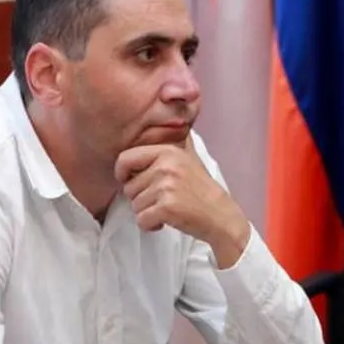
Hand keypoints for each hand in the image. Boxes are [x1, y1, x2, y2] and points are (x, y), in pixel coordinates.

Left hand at [114, 135, 249, 266]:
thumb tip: (172, 118)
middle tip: (162, 199)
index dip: (122, 173)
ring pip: (135, 205)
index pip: (125, 158)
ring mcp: (166, 187)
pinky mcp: (167, 207)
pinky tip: (166, 220)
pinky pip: (141, 220)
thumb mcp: (190, 157)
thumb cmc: (202, 189)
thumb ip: (176, 141)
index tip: (131, 181)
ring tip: (168, 208)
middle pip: (128, 187)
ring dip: (147, 212)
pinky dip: (151, 225)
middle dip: (141, 198)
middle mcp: (165, 166)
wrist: (221, 215)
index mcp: (167, 151)